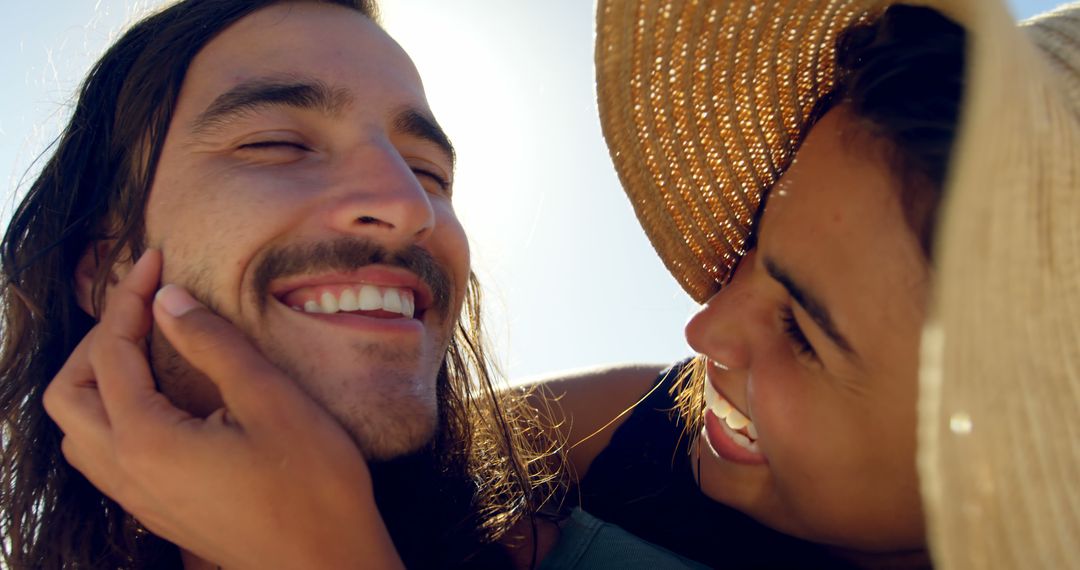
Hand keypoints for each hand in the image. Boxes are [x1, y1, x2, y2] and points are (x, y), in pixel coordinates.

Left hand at [43, 250, 403, 569]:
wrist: (328, 565)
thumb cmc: (312, 485)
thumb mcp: (270, 400)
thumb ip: (211, 345)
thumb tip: (166, 299)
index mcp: (146, 440)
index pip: (110, 351)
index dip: (129, 297)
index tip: (156, 258)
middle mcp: (127, 472)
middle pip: (70, 394)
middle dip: (99, 340)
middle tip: (144, 308)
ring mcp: (139, 499)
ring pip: (79, 432)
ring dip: (98, 382)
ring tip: (144, 350)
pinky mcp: (159, 513)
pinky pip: (104, 458)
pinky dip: (113, 416)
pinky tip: (160, 404)